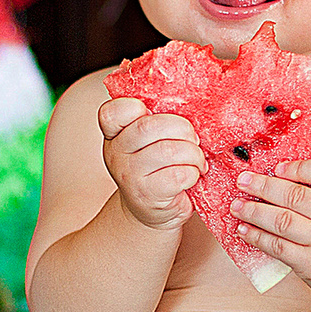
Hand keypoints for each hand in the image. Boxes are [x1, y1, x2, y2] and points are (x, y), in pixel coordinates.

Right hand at [98, 96, 201, 231]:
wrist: (152, 211)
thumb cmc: (157, 169)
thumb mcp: (148, 141)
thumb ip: (156, 121)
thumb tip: (190, 100)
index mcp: (115, 133)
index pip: (114, 110)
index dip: (137, 107)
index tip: (155, 116)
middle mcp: (116, 152)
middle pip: (150, 126)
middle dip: (182, 129)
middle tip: (193, 139)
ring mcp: (130, 175)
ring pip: (169, 150)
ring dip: (193, 154)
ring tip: (196, 160)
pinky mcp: (148, 194)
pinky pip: (178, 174)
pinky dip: (193, 173)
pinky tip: (192, 176)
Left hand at [232, 160, 310, 302]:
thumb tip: (299, 167)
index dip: (300, 167)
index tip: (279, 167)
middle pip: (297, 196)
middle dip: (265, 185)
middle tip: (243, 179)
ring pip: (282, 221)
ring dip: (254, 211)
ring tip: (236, 204)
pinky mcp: (309, 265)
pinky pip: (277, 246)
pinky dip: (257, 236)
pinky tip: (243, 228)